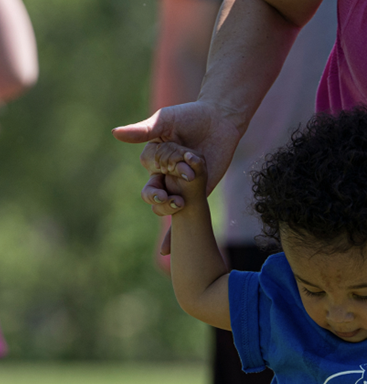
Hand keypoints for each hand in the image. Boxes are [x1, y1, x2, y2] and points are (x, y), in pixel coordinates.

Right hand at [113, 101, 242, 249]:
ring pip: (166, 205)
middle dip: (160, 196)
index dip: (163, 163)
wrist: (219, 121)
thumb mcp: (166, 122)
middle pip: (153, 191)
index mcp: (154, 156)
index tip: (181, 157)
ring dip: (170, 209)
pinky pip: (185, 217)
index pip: (149, 165)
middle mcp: (165, 173)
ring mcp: (181, 186)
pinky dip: (173, 235)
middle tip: (171, 197)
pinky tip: (167, 251)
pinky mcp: (198, 194)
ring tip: (179, 207)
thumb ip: (144, 131)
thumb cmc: (190, 117)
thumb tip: (115, 134)